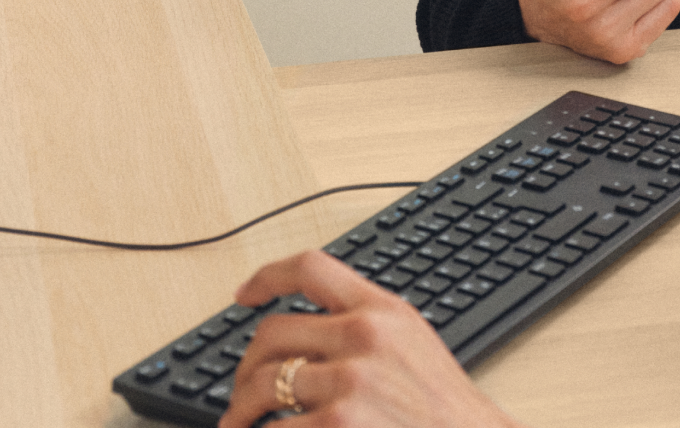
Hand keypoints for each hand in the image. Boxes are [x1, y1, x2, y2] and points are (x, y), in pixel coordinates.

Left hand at [219, 250, 525, 427]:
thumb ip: (366, 328)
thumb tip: (307, 334)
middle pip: (272, 333)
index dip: (269, 276)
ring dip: (239, 412)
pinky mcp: (336, 423)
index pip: (312, 268)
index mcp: (383, 310)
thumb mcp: (412, 345)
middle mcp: (365, 336)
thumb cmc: (440, 408)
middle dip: (245, 368)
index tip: (246, 295)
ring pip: (261, 384)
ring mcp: (349, 380)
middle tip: (241, 392)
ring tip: (240, 425)